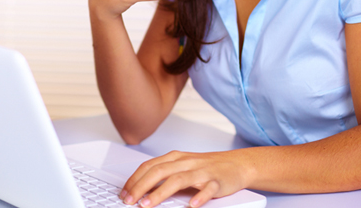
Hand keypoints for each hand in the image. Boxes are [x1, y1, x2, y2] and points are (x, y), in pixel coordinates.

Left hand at [120, 150, 253, 207]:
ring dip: (160, 193)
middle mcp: (186, 162)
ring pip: (178, 179)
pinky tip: (191, 205)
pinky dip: (199, 196)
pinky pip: (208, 188)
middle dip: (141, 186)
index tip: (124, 193)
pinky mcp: (217, 181)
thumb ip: (164, 174)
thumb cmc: (206, 167)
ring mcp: (202, 171)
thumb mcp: (182, 166)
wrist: (236, 164)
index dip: (134, 179)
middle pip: (159, 171)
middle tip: (129, 200)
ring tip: (147, 204)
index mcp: (175, 157)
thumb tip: (141, 188)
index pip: (149, 166)